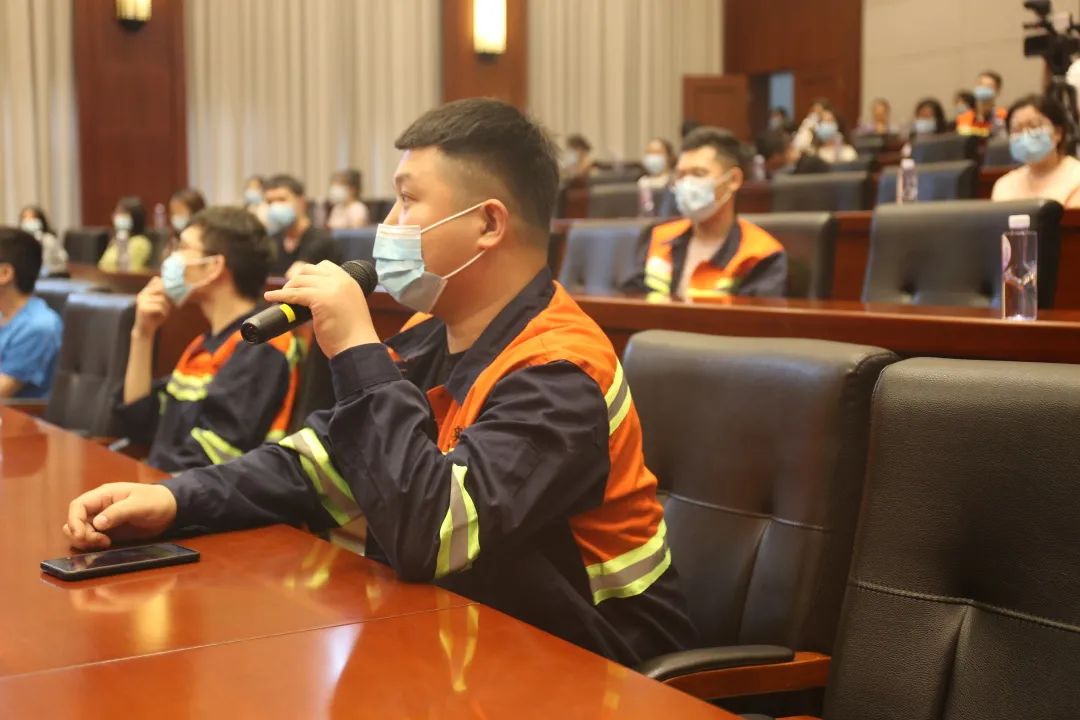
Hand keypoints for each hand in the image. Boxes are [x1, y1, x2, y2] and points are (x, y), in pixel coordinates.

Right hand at [63, 483, 177, 550]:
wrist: (169, 510)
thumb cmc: (156, 501)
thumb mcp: (139, 505)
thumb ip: (119, 512)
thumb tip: (97, 523)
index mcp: (104, 495)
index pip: (77, 506)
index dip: (74, 520)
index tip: (81, 535)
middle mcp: (99, 507)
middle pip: (75, 521)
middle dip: (80, 534)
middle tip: (100, 541)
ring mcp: (102, 520)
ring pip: (80, 531)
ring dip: (86, 540)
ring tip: (105, 543)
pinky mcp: (108, 532)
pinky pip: (91, 539)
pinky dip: (93, 544)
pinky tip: (107, 544)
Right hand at [133, 277, 170, 337]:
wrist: (145, 330)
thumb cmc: (155, 317)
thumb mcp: (161, 304)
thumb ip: (164, 296)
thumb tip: (175, 286)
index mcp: (145, 291)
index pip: (156, 280)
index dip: (166, 284)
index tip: (172, 292)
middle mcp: (142, 294)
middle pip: (160, 288)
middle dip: (168, 297)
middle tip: (171, 304)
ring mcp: (141, 301)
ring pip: (162, 299)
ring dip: (167, 307)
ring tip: (165, 312)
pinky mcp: (143, 308)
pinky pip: (159, 307)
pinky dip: (164, 313)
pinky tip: (162, 316)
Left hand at [264, 260, 378, 357]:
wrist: (358, 348)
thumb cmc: (352, 334)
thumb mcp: (347, 307)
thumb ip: (335, 297)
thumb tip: (311, 297)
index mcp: (349, 281)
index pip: (325, 266)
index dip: (309, 273)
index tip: (300, 284)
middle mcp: (341, 281)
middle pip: (309, 270)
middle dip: (295, 279)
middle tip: (289, 292)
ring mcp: (331, 288)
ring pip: (300, 280)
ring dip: (287, 288)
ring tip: (281, 298)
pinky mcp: (320, 299)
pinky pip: (294, 294)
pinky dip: (280, 295)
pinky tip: (270, 297)